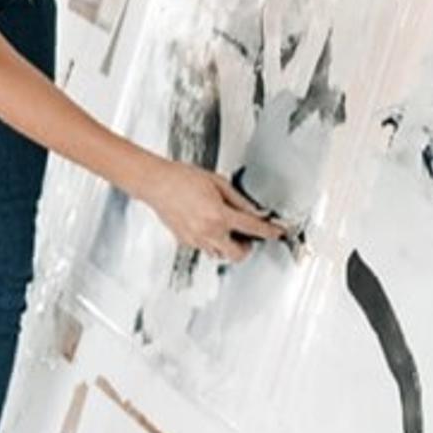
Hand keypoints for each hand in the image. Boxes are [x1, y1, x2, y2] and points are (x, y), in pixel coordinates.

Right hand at [137, 157, 283, 261]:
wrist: (156, 182)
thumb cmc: (181, 177)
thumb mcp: (217, 182)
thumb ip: (239, 199)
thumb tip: (255, 211)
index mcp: (219, 215)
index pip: (253, 228)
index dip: (270, 231)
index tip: (277, 232)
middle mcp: (208, 231)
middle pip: (238, 254)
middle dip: (247, 247)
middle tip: (248, 236)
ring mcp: (196, 239)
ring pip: (220, 255)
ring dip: (228, 246)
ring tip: (226, 230)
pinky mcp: (185, 241)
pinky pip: (205, 248)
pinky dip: (212, 241)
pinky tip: (208, 226)